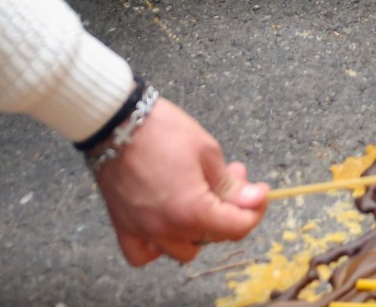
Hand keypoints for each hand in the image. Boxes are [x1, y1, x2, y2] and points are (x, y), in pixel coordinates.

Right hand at [91, 98, 267, 265]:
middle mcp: (166, 229)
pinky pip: (143, 254)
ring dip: (198, 232)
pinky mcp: (123, 226)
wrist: (115, 121)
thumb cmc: (161, 130)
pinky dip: (158, 247)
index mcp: (191, 211)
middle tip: (232, 181)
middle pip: (213, 239)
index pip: (237, 227)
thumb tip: (254, 199)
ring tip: (201, 200)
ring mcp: (143, 231)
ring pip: (182, 251)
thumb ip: (230, 184)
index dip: (255, 209)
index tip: (260, 190)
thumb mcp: (206, 151)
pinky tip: (167, 225)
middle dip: (230, 212)